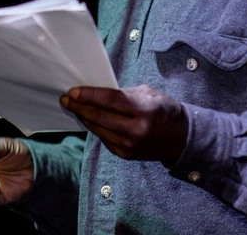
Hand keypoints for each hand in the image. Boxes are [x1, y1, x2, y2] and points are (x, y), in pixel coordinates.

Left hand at [60, 84, 186, 162]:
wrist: (180, 137)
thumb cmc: (163, 109)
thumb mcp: (147, 93)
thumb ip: (123, 94)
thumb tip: (97, 93)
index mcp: (143, 110)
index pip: (110, 101)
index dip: (89, 96)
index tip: (73, 91)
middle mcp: (136, 130)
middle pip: (100, 117)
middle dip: (79, 107)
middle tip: (65, 98)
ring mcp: (130, 145)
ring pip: (98, 130)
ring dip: (83, 118)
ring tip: (72, 107)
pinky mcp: (126, 155)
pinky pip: (104, 139)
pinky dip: (95, 128)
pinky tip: (88, 119)